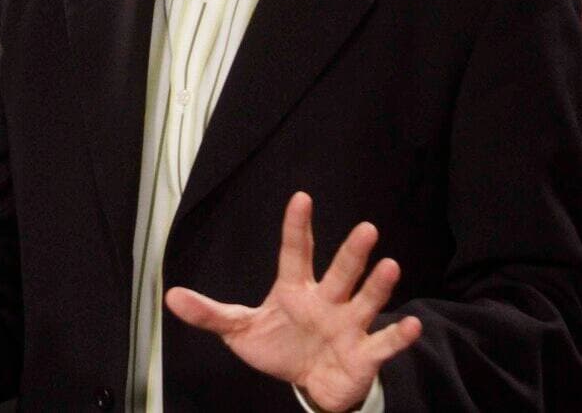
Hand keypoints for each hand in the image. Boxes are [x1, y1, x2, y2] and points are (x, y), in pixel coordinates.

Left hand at [165, 192, 420, 412]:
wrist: (309, 383)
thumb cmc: (278, 347)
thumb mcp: (239, 330)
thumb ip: (209, 313)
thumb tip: (170, 297)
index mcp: (295, 290)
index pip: (295, 252)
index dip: (297, 227)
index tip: (301, 198)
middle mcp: (326, 300)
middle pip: (340, 272)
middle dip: (353, 253)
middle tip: (366, 228)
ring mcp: (348, 325)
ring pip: (365, 300)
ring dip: (378, 286)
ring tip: (390, 265)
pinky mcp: (362, 354)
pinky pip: (383, 344)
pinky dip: (398, 336)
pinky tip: (411, 324)